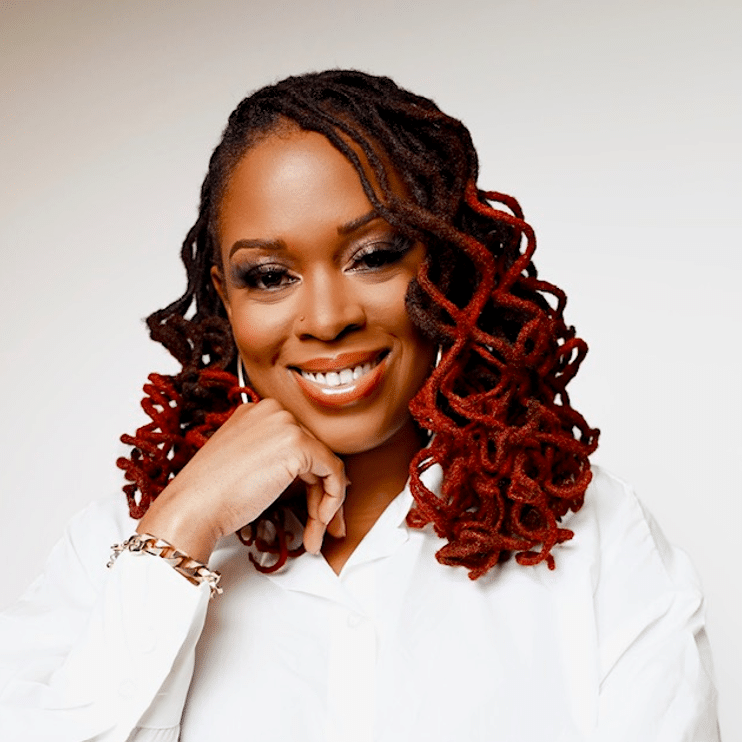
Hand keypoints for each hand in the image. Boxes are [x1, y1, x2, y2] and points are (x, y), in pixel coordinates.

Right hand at [135, 398, 346, 562]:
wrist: (191, 508)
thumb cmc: (210, 497)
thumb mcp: (249, 467)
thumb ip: (279, 464)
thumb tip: (321, 477)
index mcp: (257, 412)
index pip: (298, 444)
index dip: (310, 481)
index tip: (315, 507)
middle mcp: (273, 410)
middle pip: (314, 456)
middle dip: (320, 497)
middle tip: (319, 527)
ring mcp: (286, 424)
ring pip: (325, 466)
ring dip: (325, 506)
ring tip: (316, 536)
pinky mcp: (298, 443)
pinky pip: (333, 472)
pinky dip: (333, 501)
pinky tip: (319, 523)